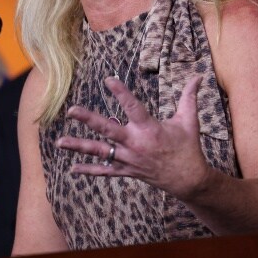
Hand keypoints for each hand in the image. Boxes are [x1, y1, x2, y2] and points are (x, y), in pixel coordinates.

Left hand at [55, 75, 211, 200]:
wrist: (189, 180)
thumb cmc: (188, 148)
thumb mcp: (189, 121)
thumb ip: (189, 97)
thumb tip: (198, 76)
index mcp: (150, 129)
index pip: (132, 107)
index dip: (120, 92)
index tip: (108, 79)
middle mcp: (135, 144)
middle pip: (108, 130)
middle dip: (89, 120)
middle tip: (72, 110)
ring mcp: (129, 159)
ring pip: (100, 152)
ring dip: (79, 146)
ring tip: (59, 142)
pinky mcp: (127, 170)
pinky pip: (105, 171)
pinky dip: (89, 170)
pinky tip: (73, 168)